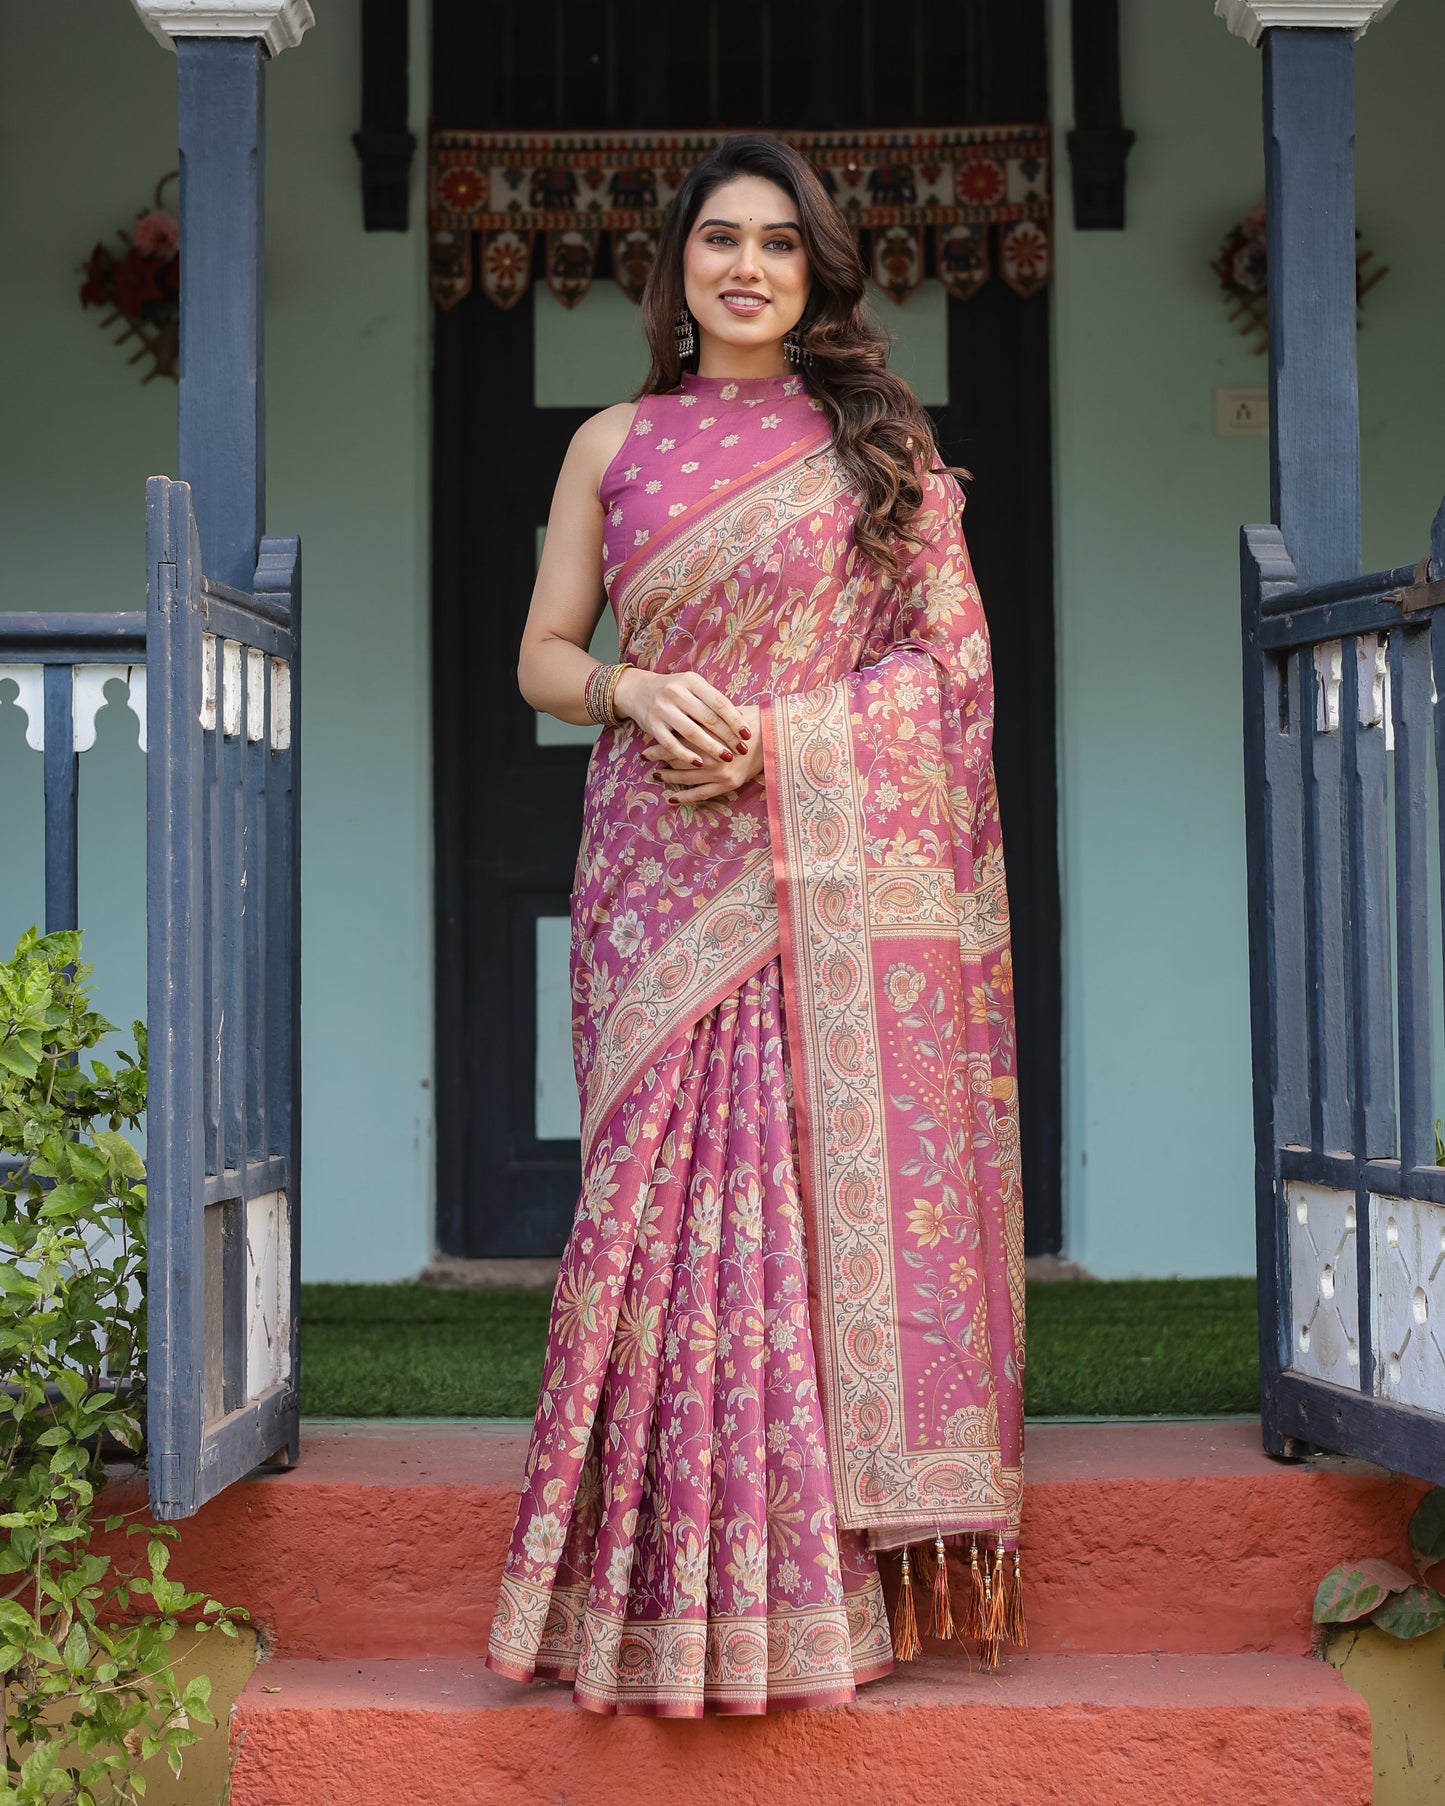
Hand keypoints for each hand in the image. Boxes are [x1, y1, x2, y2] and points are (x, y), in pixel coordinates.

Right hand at [613, 668, 750, 766]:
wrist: (638, 690)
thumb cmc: (675, 691)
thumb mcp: (693, 687)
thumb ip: (712, 700)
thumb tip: (740, 720)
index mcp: (691, 681)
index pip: (719, 702)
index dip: (735, 720)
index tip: (748, 734)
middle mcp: (676, 693)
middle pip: (708, 718)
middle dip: (728, 736)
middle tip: (742, 749)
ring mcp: (663, 709)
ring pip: (692, 732)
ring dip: (712, 747)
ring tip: (727, 757)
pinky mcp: (652, 725)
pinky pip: (672, 744)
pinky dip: (686, 755)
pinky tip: (700, 763)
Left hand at [642, 704, 763, 804]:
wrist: (778, 736)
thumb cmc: (752, 720)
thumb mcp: (725, 714)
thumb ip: (702, 719)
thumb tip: (677, 721)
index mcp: (710, 737)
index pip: (677, 743)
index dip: (659, 747)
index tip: (646, 748)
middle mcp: (713, 757)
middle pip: (679, 760)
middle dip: (660, 761)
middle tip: (645, 760)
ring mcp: (720, 774)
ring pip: (687, 778)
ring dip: (669, 778)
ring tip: (656, 776)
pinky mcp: (728, 785)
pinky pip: (701, 794)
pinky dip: (685, 797)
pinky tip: (672, 799)